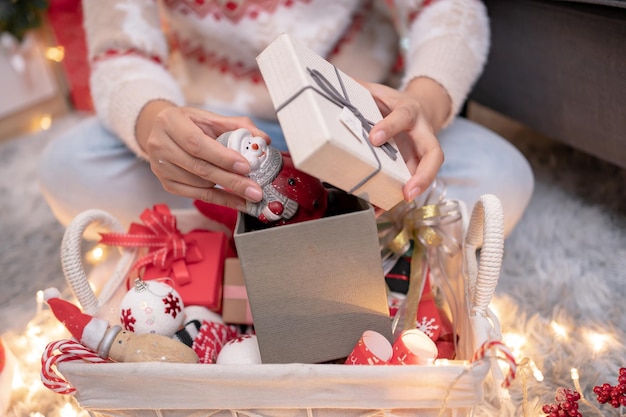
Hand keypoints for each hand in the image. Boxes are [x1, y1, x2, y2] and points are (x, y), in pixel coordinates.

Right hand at [136, 100, 269, 210]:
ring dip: (227, 190)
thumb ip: (237, 126)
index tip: (246, 166)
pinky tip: (237, 201)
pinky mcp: (166, 183)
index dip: (222, 157)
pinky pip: (196, 195)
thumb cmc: (189, 123)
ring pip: (199, 184)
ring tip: (249, 193)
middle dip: (231, 181)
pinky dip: (219, 199)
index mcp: (170, 122)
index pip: (197, 143)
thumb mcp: (209, 117)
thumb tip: (263, 139)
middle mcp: (160, 145)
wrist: (161, 131)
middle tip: (255, 190)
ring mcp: (161, 167)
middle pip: (200, 168)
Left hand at [363, 77, 450, 201]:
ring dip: (411, 192)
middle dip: (423, 175)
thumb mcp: (377, 91)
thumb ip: (358, 88)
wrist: (415, 109)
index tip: (374, 137)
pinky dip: (394, 198)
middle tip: (407, 191)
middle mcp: (422, 134)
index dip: (390, 126)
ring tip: (391, 206)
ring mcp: (420, 153)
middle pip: (434, 155)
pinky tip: (380, 209)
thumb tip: (331, 81)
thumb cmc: (393, 103)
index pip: (404, 116)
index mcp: (410, 111)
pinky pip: (408, 183)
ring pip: (425, 174)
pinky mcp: (414, 166)